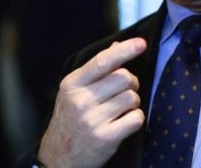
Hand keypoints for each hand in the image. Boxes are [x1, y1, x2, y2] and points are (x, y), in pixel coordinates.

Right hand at [38, 38, 146, 167]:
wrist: (59, 157)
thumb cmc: (71, 120)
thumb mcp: (75, 92)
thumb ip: (96, 69)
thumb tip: (117, 45)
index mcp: (72, 85)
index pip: (102, 61)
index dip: (124, 50)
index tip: (141, 44)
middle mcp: (81, 101)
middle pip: (124, 78)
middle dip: (131, 82)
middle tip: (126, 90)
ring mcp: (92, 120)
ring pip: (132, 98)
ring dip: (133, 102)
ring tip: (121, 109)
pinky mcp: (105, 137)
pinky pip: (136, 118)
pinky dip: (136, 119)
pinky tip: (124, 122)